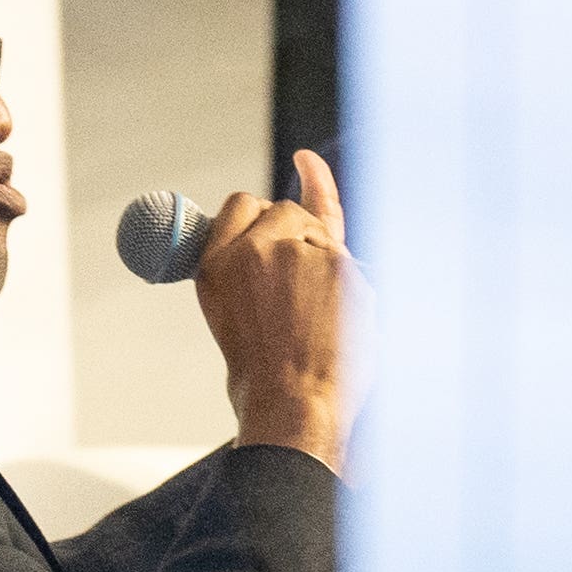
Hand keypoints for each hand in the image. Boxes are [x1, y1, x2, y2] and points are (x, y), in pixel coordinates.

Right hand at [195, 148, 358, 467]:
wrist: (294, 407)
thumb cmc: (261, 371)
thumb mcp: (227, 310)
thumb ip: (242, 265)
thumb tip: (264, 230)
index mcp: (218, 260)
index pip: (244, 204)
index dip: (263, 208)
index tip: (305, 165)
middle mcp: (258, 248)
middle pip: (289, 210)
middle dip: (298, 233)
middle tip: (302, 281)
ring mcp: (304, 253)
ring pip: (325, 233)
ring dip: (326, 262)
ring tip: (316, 316)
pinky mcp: (346, 269)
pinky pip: (353, 264)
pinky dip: (351, 288)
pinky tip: (336, 318)